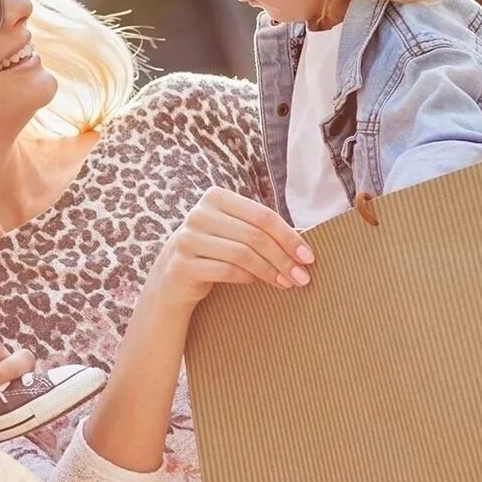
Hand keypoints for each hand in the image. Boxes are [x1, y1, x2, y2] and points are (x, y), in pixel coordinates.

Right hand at [146, 187, 314, 310]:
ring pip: (242, 254)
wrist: (172, 277)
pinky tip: (258, 283)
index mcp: (215, 197)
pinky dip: (248, 278)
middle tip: (302, 277)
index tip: (308, 257)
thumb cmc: (213, 252)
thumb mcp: (233, 232)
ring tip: (287, 283)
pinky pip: (225, 271)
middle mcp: (198, 214)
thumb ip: (260, 229)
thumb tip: (305, 237)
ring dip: (270, 271)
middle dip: (283, 258)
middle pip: (254, 235)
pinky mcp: (182, 265)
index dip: (289, 236)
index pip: (262, 216)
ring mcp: (187, 238)